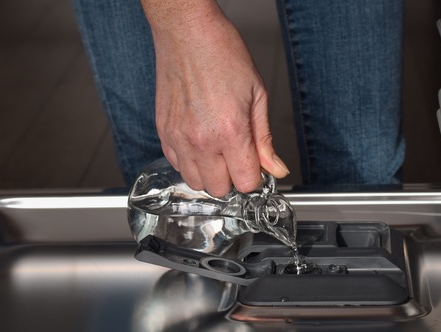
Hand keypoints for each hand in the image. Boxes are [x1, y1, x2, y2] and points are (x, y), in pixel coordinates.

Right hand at [142, 0, 289, 196]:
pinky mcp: (163, 132)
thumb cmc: (222, 54)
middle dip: (232, 178)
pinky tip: (200, 142)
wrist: (188, 33)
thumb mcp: (257, 95)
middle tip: (237, 155)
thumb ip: (264, 140)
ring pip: (195, 182)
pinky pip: (177, 165)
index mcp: (229, 131)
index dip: (254, 176)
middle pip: (219, 189)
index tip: (255, 163)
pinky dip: (190, 161)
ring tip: (218, 150)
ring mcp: (178, 138)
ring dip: (209, 173)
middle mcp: (201, 139)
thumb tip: (276, 169)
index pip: (245, 183)